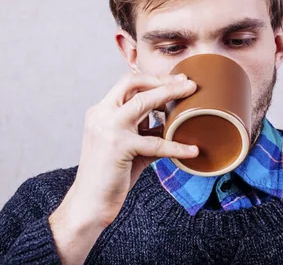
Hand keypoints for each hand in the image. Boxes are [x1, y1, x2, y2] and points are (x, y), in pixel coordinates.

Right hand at [48, 73, 197, 263]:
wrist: (90, 203)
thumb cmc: (110, 175)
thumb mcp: (128, 146)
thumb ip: (145, 131)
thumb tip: (172, 122)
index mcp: (100, 112)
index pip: (126, 84)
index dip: (152, 79)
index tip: (174, 81)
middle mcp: (101, 114)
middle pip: (133, 84)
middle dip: (162, 80)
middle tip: (186, 82)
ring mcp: (108, 128)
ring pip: (143, 102)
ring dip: (170, 95)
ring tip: (192, 95)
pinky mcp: (119, 146)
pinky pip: (156, 142)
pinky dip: (177, 145)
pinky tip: (192, 150)